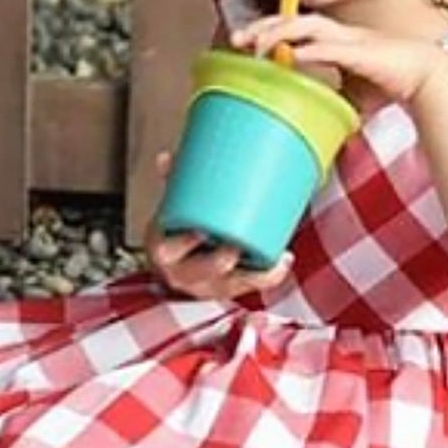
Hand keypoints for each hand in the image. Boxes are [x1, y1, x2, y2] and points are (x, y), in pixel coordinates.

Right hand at [143, 152, 292, 299]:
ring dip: (255, 271)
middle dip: (220, 259)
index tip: (202, 229)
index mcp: (164, 252)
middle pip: (204, 271)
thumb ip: (173, 183)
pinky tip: (283, 258)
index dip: (186, 242)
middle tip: (238, 244)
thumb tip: (167, 158)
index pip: (172, 249)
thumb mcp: (171, 209)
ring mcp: (208, 285)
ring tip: (276, 253)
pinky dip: (269, 274)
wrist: (178, 263)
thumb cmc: (175, 231)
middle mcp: (184, 275)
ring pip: (233, 283)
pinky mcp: (228, 289)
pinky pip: (250, 286)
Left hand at [231, 14, 447, 105]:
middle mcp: (337, 34)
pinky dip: (310, 50)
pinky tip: (292, 54)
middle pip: (291, 19)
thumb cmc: (392, 83)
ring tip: (256, 43)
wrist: (427, 77)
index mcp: (333, 40)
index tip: (244, 42)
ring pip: (306, 25)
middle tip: (236, 38)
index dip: (268, 30)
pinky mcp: (360, 52)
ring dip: (278, 32)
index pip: (293, 27)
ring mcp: (348, 39)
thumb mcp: (352, 96)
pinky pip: (330, 47)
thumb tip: (315, 129)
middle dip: (262, 26)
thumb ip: (332, 103)